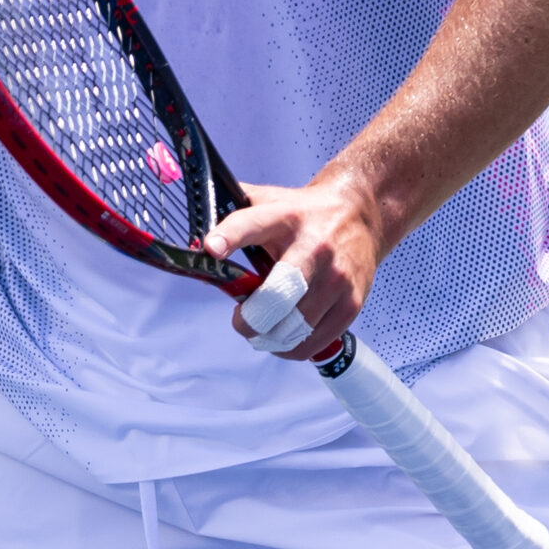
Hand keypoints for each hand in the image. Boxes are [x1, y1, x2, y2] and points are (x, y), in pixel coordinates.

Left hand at [202, 167, 387, 361]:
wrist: (360, 216)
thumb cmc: (302, 213)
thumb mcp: (268, 200)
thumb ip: (231, 209)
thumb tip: (187, 231)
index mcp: (285, 217)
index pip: (253, 224)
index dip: (230, 236)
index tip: (211, 249)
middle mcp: (314, 247)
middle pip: (278, 295)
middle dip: (250, 319)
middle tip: (241, 322)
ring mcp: (336, 278)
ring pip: (295, 326)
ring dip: (269, 338)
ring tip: (260, 332)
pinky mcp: (352, 303)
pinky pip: (314, 341)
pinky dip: (292, 348)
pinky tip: (284, 338)